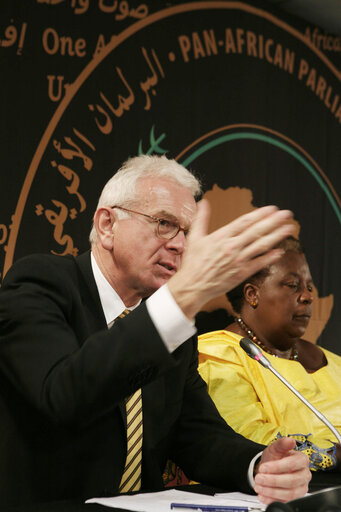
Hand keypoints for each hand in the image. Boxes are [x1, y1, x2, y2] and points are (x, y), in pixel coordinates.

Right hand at [168, 199, 294, 318]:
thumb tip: (204, 202)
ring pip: (261, 245)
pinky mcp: (241, 273)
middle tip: (286, 214)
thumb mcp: (194, 237)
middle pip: (257, 231)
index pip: (245, 221)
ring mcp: (238, 260)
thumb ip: (201, 218)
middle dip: (274, 221)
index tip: (272, 208)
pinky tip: (280, 251)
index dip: (260, 214)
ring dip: (277, 236)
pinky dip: (270, 257)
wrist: (192, 286)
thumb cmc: (192, 263)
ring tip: (289, 228)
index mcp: (221, 236)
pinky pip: (259, 263)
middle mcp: (232, 247)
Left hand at [254, 437, 310, 503]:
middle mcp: (304, 475)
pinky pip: (285, 502)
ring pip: (289, 494)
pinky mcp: (295, 498)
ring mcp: (301, 488)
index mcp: (302, 460)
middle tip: (259, 478)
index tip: (264, 468)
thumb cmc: (275, 458)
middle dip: (273, 481)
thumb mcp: (275, 448)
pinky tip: (262, 495)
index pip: (292, 464)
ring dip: (271, 492)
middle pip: (292, 481)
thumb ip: (281, 444)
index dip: (277, 467)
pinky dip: (272, 500)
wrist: (270, 469)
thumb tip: (290, 440)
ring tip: (259, 487)